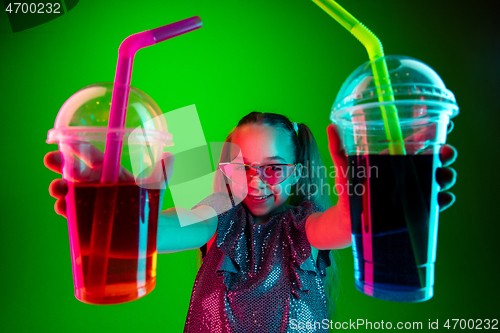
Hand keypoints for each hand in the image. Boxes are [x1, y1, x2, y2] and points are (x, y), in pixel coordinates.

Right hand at [44, 148, 173, 217]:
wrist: (151, 233)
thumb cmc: (149, 205)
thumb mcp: (156, 187)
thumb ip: (162, 172)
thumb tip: (170, 156)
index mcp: (110, 173)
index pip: (92, 157)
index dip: (79, 148)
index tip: (67, 141)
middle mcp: (96, 187)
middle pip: (75, 173)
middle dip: (61, 165)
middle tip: (51, 160)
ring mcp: (90, 204)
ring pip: (70, 194)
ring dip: (61, 190)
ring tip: (58, 189)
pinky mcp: (87, 223)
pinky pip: (73, 216)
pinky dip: (66, 211)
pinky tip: (63, 208)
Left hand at [326, 123, 456, 211]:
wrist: (347, 220)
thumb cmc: (349, 190)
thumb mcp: (344, 168)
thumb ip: (338, 149)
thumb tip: (331, 127)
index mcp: (394, 159)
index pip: (418, 142)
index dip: (432, 133)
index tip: (444, 123)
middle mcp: (408, 173)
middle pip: (434, 160)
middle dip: (445, 154)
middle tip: (445, 152)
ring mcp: (414, 191)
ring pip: (439, 180)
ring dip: (446, 176)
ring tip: (443, 176)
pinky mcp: (415, 210)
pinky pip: (435, 205)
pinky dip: (442, 201)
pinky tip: (442, 198)